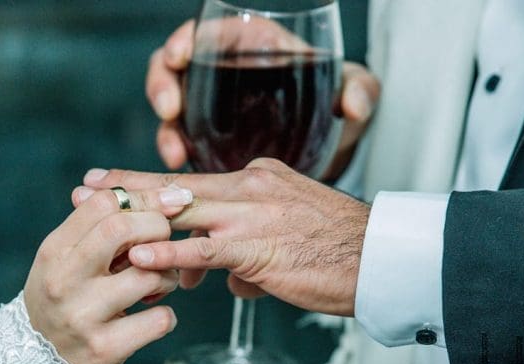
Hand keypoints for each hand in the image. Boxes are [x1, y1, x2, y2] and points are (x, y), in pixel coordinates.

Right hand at [24, 186, 193, 363]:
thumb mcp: (62, 262)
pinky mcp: (104, 349)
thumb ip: (94, 230)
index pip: (104, 205)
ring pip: (149, 275)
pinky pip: (159, 320)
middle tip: (166, 245)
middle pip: (123, 229)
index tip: (170, 203)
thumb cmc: (59, 303)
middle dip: (159, 230)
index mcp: (54, 251)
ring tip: (160, 285)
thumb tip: (138, 191)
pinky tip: (153, 318)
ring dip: (168, 277)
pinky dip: (166, 317)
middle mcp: (63, 280)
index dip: (145, 198)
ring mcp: (82, 316)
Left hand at [77, 159, 368, 315]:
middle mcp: (250, 188)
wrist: (380, 259)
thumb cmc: (339, 256)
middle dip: (126, 190)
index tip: (112, 183)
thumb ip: (254, 257)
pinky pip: (205, 249)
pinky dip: (170, 251)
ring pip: (181, 211)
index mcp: (257, 181)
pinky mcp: (258, 247)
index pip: (191, 182)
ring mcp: (253, 215)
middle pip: (175, 187)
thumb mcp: (289, 245)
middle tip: (84, 189)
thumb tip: (235, 283)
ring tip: (94, 219)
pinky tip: (140, 256)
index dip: (148, 183)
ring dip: (134, 216)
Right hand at [147, 21, 380, 177]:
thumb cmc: (339, 111)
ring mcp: (208, 113)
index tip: (182, 54)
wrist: (330, 155)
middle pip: (174, 68)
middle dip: (162, 85)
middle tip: (169, 108)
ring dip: (164, 130)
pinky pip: (178, 147)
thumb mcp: (356, 95)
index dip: (188, 39)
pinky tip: (181, 170)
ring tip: (173, 151)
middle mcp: (222, 75)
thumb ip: (361, 92)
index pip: (210, 34)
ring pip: (169, 111)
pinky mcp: (205, 146)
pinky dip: (173, 158)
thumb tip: (354, 105)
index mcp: (253, 46)